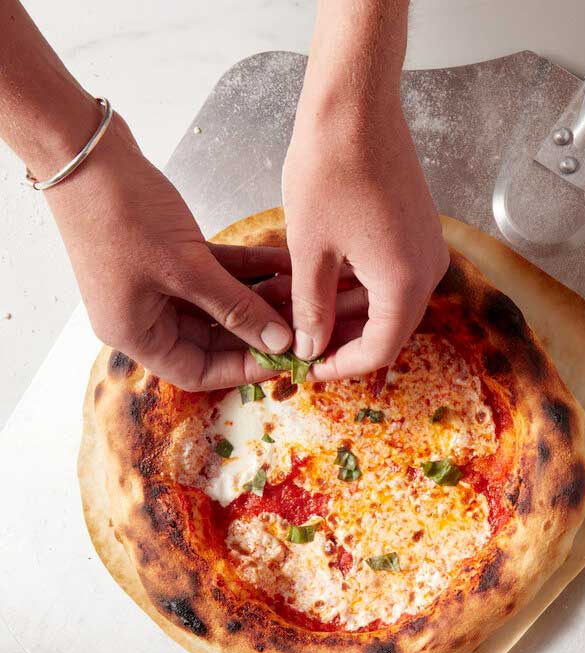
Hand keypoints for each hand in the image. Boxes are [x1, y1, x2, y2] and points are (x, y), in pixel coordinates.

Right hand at [45, 114, 294, 389]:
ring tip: (302, 293)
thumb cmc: (122, 213)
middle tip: (303, 327)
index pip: (197, 372)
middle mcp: (143, 314)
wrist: (83, 150)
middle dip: (258, 331)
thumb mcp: (187, 268)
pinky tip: (284, 263)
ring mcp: (155, 283)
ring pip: (219, 303)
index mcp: (135, 332)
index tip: (285, 358)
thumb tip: (280, 342)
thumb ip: (237, 308)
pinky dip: (248, 269)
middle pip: (213, 340)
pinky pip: (217, 272)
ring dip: (260, 298)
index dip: (243, 370)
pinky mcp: (167, 254)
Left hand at [282, 88, 447, 380]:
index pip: (379, 350)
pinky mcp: (417, 229)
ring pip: (386, 301)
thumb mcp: (310, 250)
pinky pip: (390, 274)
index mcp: (405, 284)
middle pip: (387, 328)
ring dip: (344, 311)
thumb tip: (308, 348)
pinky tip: (318, 283)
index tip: (304, 371)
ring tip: (294, 312)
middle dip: (339, 339)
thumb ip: (311, 308)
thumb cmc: (331, 169)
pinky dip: (356, 285)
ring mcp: (426, 248)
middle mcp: (428, 271)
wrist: (356, 105)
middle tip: (294, 343)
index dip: (339, 366)